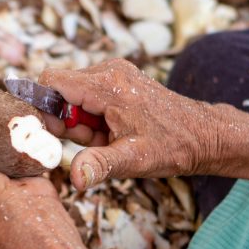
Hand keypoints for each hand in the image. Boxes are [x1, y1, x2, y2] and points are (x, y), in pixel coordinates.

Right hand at [40, 59, 215, 189]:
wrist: (204, 135)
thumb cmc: (172, 146)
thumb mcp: (134, 160)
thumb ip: (100, 165)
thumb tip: (75, 178)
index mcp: (107, 83)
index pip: (51, 81)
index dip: (45, 108)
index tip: (57, 134)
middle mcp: (109, 70)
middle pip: (61, 90)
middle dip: (67, 120)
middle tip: (95, 141)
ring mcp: (115, 72)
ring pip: (74, 95)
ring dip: (81, 121)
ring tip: (108, 138)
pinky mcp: (119, 79)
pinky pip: (90, 96)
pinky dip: (93, 116)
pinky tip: (113, 131)